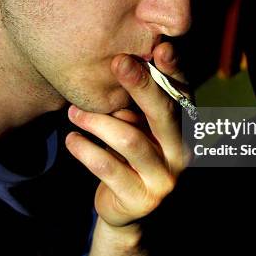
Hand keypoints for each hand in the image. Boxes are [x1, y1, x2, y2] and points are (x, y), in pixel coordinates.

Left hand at [65, 42, 189, 227]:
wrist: (127, 208)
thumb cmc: (130, 153)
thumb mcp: (137, 125)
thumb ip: (137, 102)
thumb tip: (122, 62)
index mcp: (183, 128)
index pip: (183, 94)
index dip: (174, 71)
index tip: (161, 47)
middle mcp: (181, 152)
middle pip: (163, 113)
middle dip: (141, 85)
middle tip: (119, 62)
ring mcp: (164, 178)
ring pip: (129, 140)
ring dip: (97, 121)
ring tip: (73, 112)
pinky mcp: (141, 199)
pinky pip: (108, 167)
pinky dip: (85, 149)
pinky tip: (71, 140)